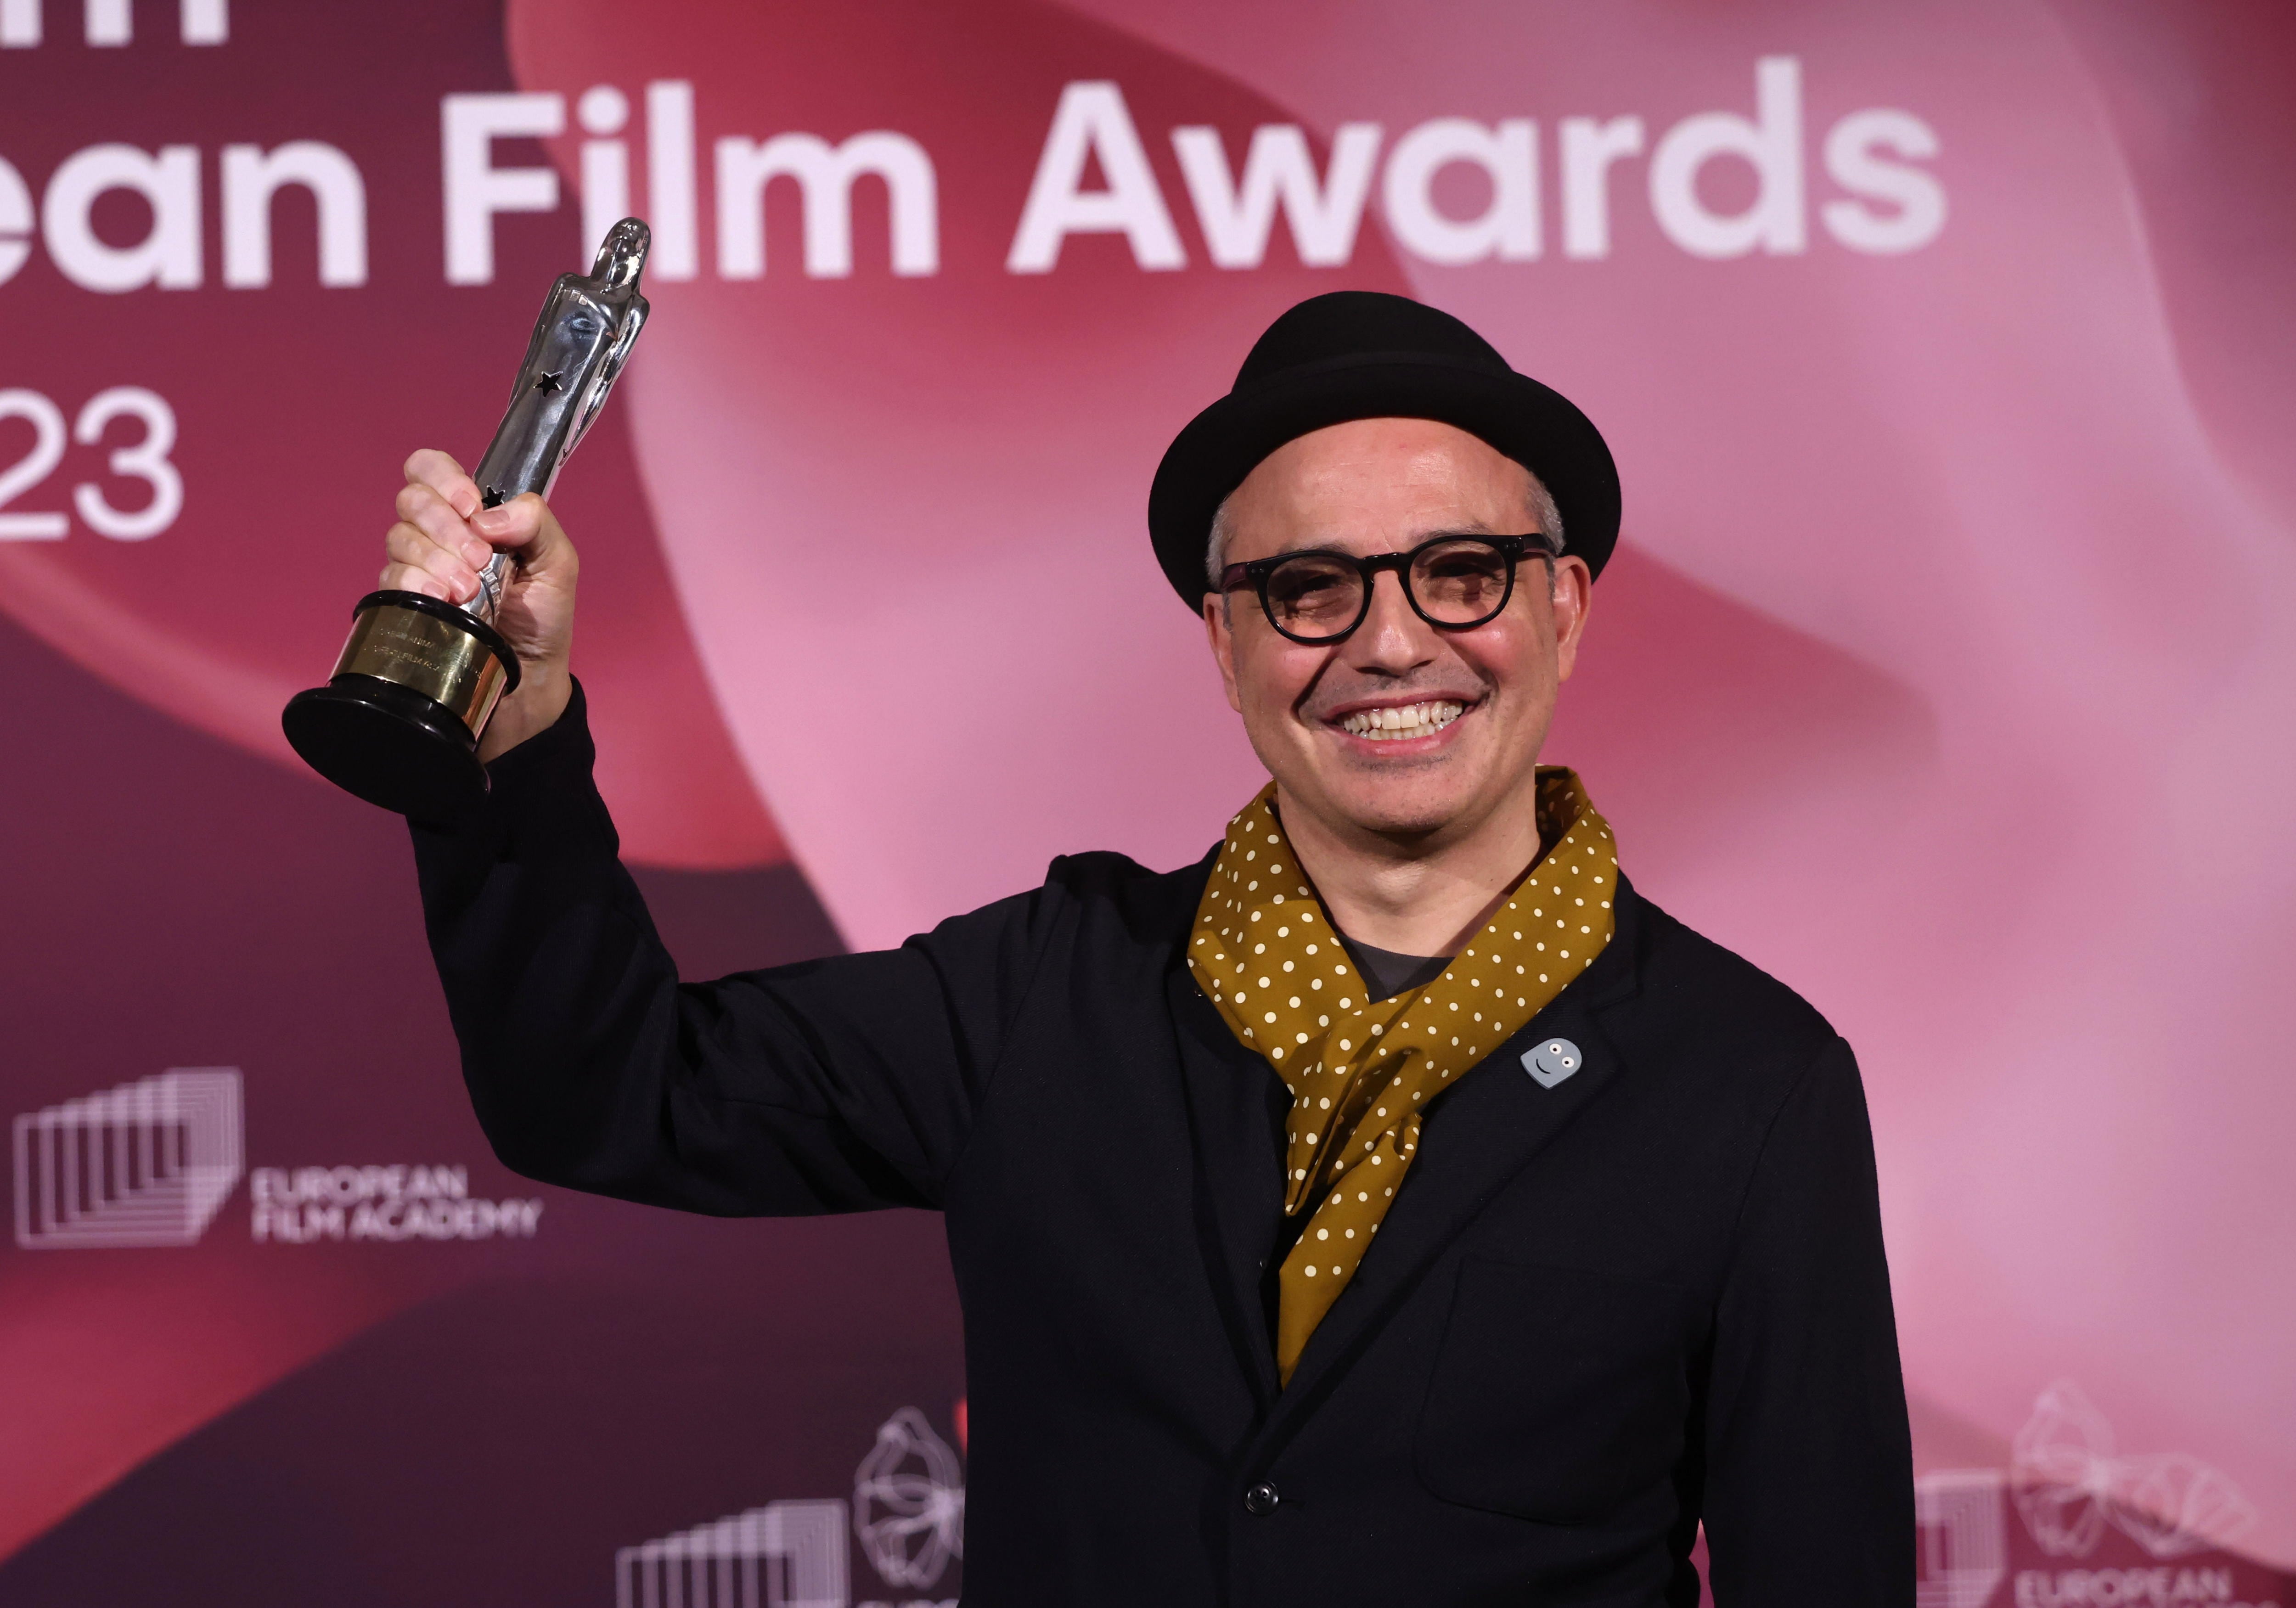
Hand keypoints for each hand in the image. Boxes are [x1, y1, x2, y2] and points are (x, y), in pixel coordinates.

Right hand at [380, 449, 576, 760]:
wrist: (528, 679)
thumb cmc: (543, 618)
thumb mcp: (558, 563)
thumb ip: (535, 522)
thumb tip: (486, 516)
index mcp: (474, 516)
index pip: (430, 468)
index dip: (443, 478)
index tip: (471, 508)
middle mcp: (437, 535)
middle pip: (411, 500)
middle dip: (445, 526)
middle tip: (480, 561)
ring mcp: (417, 568)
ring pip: (399, 538)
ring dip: (437, 560)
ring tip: (470, 592)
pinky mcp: (404, 604)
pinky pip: (392, 580)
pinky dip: (417, 585)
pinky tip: (444, 602)